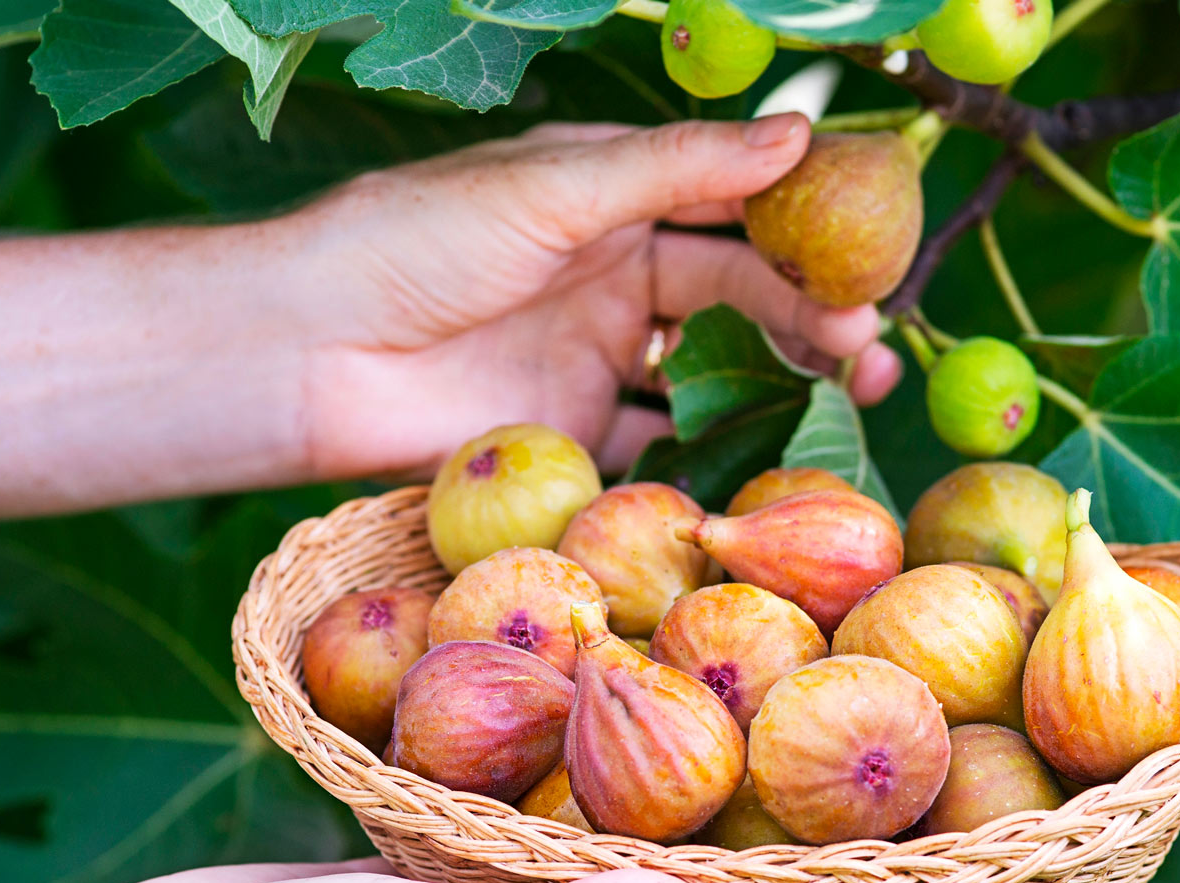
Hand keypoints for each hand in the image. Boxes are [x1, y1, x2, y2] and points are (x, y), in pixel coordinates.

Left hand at [290, 114, 902, 479]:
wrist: (302, 355)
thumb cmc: (415, 242)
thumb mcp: (556, 188)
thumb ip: (678, 170)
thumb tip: (797, 135)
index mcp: (610, 197)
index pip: (731, 203)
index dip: (806, 221)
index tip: (877, 243)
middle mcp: (614, 275)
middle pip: (740, 291)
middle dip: (812, 310)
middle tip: (868, 336)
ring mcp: (597, 358)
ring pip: (715, 368)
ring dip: (785, 376)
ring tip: (856, 386)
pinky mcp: (574, 435)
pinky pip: (663, 444)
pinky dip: (721, 449)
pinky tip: (780, 451)